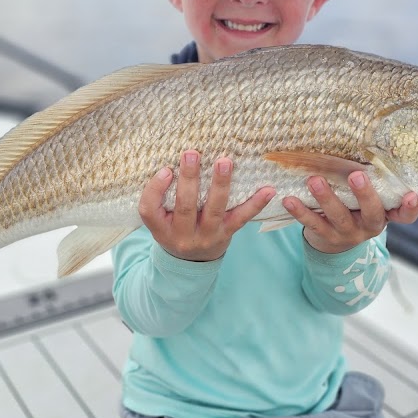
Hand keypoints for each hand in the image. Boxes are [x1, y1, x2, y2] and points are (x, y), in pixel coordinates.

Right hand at [139, 150, 275, 261]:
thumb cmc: (174, 230)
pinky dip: (256, 203)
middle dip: (189, 179)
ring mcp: (206, 236)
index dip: (155, 190)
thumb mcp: (160, 220)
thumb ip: (161, 198)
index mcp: (161, 229)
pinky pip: (241, 218)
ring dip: (220, 184)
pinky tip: (268, 190)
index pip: (150, 210)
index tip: (165, 170)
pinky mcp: (227, 234)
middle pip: (185, 207)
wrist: (192, 263)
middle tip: (192, 154)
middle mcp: (182, 236)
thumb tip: (174, 160)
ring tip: (224, 162)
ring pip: (214, 210)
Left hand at [282, 170, 417, 254]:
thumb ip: (369, 180)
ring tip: (314, 180)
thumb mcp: (366, 198)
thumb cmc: (354, 208)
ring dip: (326, 198)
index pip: (404, 215)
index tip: (411, 195)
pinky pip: (313, 224)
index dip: (410, 208)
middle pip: (371, 213)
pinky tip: (289, 199)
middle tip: (356, 174)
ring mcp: (348, 233)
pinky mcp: (326, 237)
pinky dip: (300, 211)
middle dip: (364, 194)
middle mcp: (369, 226)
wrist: (335, 241)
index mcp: (385, 214)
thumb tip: (358, 138)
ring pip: (339, 217)